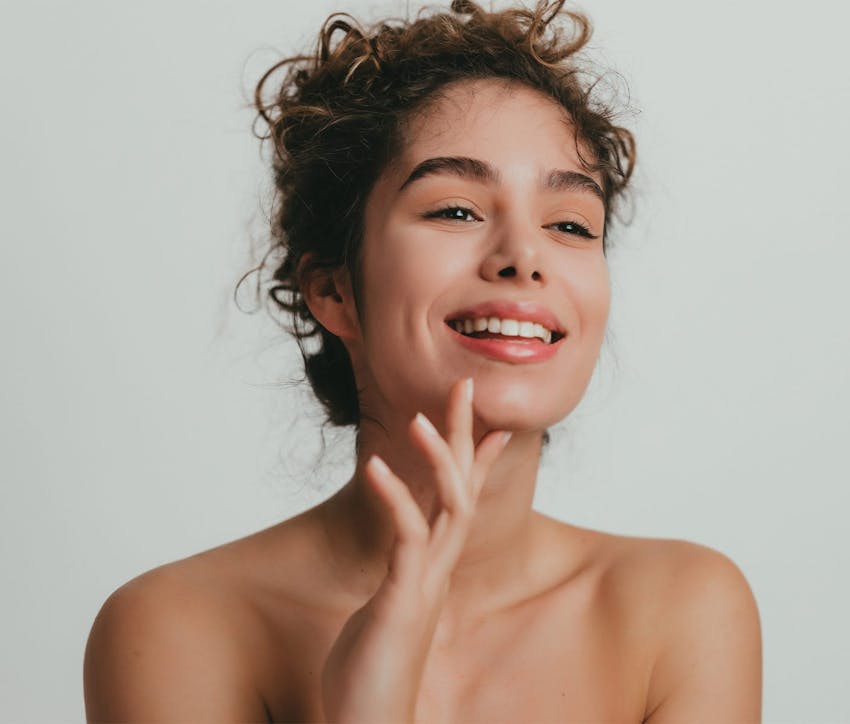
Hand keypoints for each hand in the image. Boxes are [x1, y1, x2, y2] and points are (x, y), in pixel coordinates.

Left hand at [320, 377, 511, 722]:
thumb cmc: (371, 675)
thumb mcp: (388, 613)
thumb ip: (400, 584)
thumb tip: (403, 567)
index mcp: (433, 568)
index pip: (462, 501)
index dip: (475, 459)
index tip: (487, 424)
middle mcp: (438, 569)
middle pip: (463, 488)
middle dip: (464, 435)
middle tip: (466, 386)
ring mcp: (426, 582)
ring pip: (447, 506)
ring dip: (438, 459)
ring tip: (420, 418)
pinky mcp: (406, 597)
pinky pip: (406, 536)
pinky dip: (394, 497)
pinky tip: (376, 467)